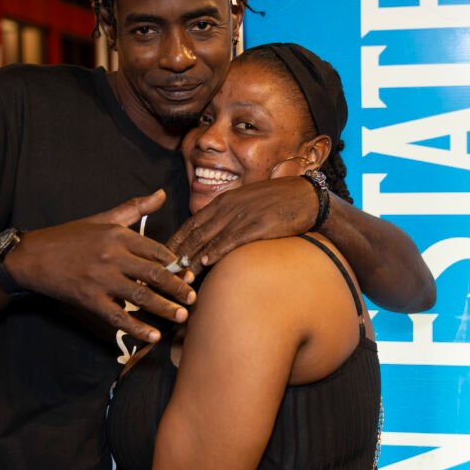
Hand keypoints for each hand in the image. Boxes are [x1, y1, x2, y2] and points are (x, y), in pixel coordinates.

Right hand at [8, 190, 195, 342]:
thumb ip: (135, 208)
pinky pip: (117, 316)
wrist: (32, 256)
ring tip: (182, 317)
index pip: (155, 250)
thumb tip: (162, 194)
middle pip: (153, 274)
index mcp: (118, 235)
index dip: (175, 264)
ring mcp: (100, 279)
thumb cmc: (71, 236)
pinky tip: (153, 336)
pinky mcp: (89, 299)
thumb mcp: (104, 218)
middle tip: (193, 299)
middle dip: (176, 288)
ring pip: (140, 296)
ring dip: (163, 308)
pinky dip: (136, 327)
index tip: (189, 274)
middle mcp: (112, 256)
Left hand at [167, 177, 316, 273]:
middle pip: (196, 232)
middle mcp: (229, 207)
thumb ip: (230, 216)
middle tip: (164, 270)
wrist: (306, 197)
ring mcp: (242, 215)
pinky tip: (205, 261)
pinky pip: (232, 240)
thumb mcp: (248, 203)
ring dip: (191, 256)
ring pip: (209, 237)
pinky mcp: (258, 225)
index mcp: (225, 201)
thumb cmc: (278, 202)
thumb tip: (215, 234)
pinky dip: (216, 250)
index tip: (163, 256)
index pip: (192, 222)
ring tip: (177, 272)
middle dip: (178, 252)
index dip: (176, 240)